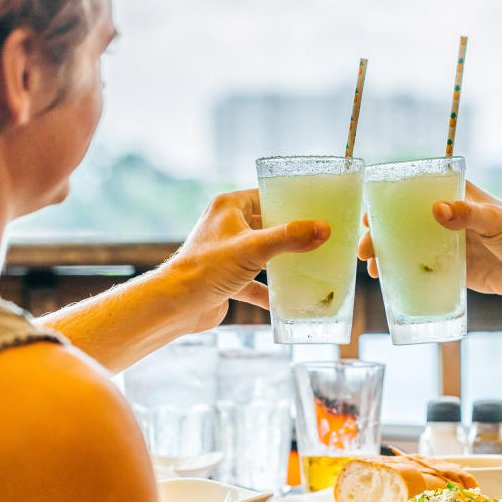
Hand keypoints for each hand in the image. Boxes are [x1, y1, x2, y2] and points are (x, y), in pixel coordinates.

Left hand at [167, 189, 329, 331]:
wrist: (177, 305)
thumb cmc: (208, 268)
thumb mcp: (255, 248)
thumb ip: (289, 237)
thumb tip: (324, 229)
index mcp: (228, 208)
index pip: (263, 196)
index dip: (287, 201)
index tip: (312, 209)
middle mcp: (225, 227)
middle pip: (264, 225)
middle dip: (288, 233)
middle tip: (316, 237)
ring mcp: (224, 253)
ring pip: (260, 254)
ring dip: (280, 261)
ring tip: (307, 264)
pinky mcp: (225, 278)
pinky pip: (253, 282)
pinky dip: (268, 291)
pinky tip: (286, 301)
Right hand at [357, 182, 501, 298]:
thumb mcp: (495, 219)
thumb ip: (468, 214)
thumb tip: (438, 210)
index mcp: (451, 194)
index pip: (411, 192)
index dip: (385, 201)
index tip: (367, 215)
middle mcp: (442, 217)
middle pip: (401, 221)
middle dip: (378, 233)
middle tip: (365, 249)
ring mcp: (443, 242)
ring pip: (406, 246)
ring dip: (385, 255)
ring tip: (373, 269)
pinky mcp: (448, 267)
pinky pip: (419, 268)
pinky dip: (402, 274)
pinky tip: (387, 283)